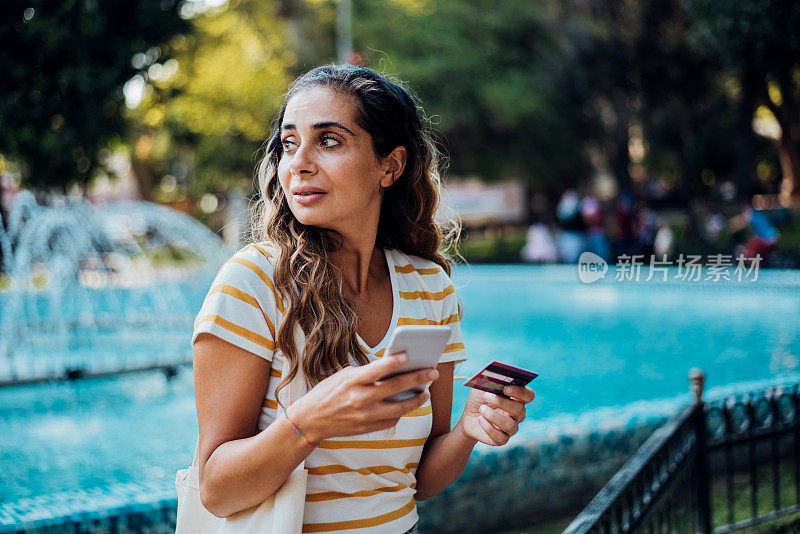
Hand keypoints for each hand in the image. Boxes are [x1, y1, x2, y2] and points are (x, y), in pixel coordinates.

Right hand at [287, 353, 437, 442]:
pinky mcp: (367, 428)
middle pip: (395, 388)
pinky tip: (405, 406)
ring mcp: (365, 416)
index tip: (408, 355)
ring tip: (425, 392)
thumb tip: (391, 369)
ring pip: (399, 408)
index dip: (394, 362)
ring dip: (416, 400)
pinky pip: (390, 421)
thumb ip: (365, 373)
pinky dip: (400, 413)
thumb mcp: (343, 376)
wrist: (310, 420)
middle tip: (433, 372)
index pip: (377, 369)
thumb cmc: (326, 393)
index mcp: (352, 382)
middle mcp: (360, 399)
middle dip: (417, 379)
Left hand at [457, 386, 534, 445]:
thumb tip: (496, 377)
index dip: (520, 392)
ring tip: (481, 409)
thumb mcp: (481, 386)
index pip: (528, 395)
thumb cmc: (479, 399)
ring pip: (511, 425)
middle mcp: (517, 414)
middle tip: (487, 396)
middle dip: (502, 402)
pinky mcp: (501, 439)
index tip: (505, 388)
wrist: (468, 416)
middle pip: (520, 410)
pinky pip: (501, 437)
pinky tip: (481, 420)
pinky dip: (489, 428)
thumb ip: (490, 381)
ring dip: (494, 416)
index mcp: (517, 398)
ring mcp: (511, 428)